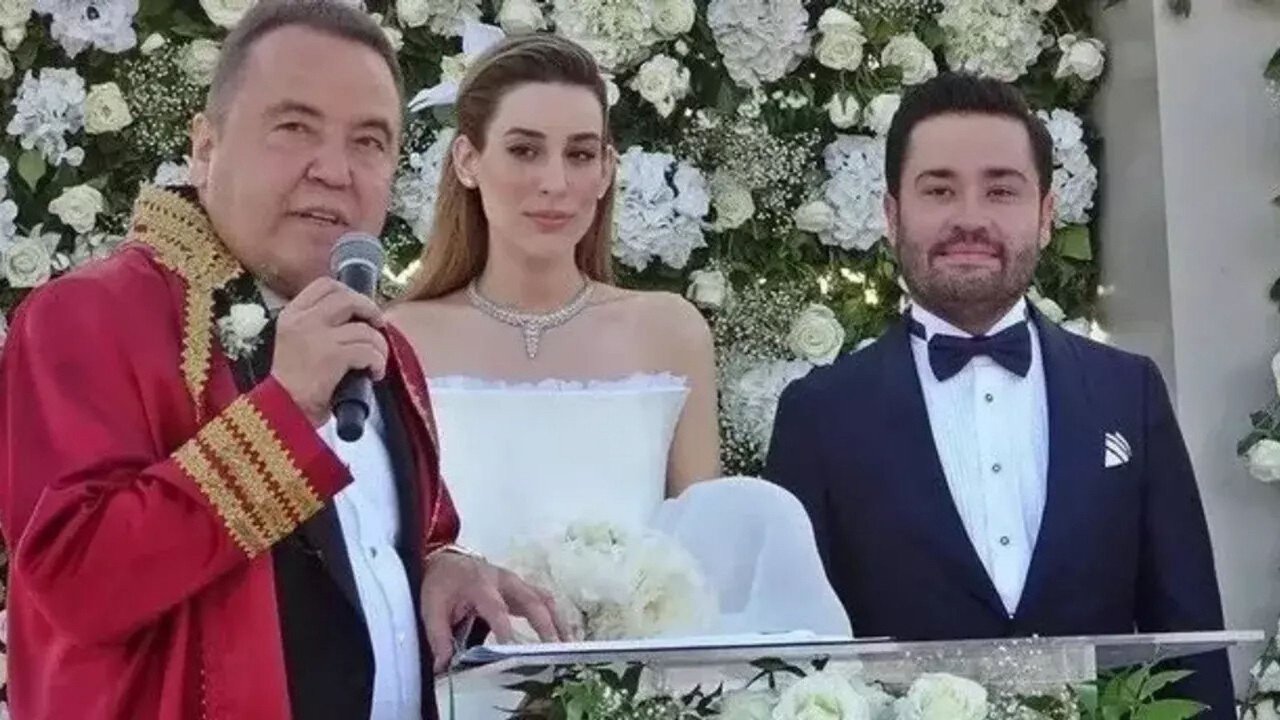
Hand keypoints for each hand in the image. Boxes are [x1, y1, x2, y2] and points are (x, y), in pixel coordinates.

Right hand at [269, 277, 386, 426]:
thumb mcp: (297, 345)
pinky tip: (374, 374)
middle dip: (370, 310)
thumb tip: (359, 319)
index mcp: (291, 315)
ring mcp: (317, 337)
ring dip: (379, 345)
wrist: (281, 413)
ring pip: (364, 328)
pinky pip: (368, 350)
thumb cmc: (293, 385)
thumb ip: (318, 327)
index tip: (361, 309)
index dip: (350, 292)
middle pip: (347, 297)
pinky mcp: (332, 356)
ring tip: (376, 362)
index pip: (325, 285)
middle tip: (378, 327)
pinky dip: (378, 362)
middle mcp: (302, 321)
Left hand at [420, 551, 567, 672]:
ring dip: (557, 622)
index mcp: (479, 584)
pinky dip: (555, 617)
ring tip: (567, 647)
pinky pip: (544, 600)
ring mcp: (516, 582)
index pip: (497, 609)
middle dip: (546, 625)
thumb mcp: (431, 609)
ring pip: (543, 599)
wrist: (445, 561)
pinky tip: (563, 637)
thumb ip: (438, 637)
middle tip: (555, 650)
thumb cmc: (440, 585)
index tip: (514, 652)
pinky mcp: (521, 588)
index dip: (506, 630)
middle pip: (531, 600)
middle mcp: (503, 580)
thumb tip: (444, 667)